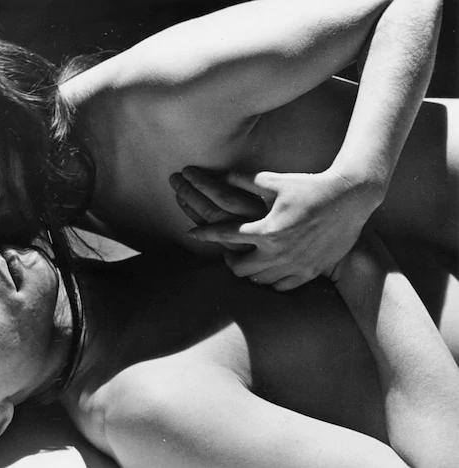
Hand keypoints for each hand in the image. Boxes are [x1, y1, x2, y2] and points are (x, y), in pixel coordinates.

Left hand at [181, 169, 380, 290]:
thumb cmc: (312, 187)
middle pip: (239, 268)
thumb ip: (247, 180)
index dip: (204, 234)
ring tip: (248, 261)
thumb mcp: (277, 181)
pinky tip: (269, 271)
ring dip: (249, 272)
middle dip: (229, 261)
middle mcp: (277, 253)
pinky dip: (271, 280)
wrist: (351, 200)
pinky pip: (281, 286)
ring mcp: (294, 265)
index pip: (225, 235)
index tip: (191, 233)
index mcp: (265, 230)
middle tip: (229, 253)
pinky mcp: (309, 272)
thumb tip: (225, 176)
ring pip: (259, 280)